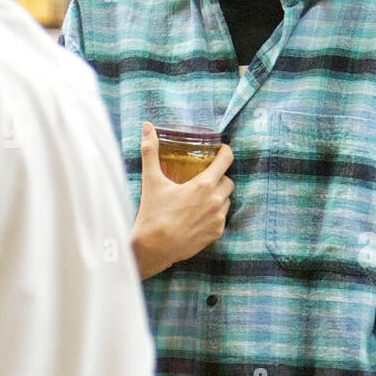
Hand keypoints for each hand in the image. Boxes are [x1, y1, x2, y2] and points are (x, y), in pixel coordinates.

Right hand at [132, 121, 233, 278]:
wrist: (154, 248)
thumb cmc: (153, 214)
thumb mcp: (151, 180)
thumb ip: (150, 152)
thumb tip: (148, 127)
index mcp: (204, 185)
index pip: (226, 160)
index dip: (225, 152)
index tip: (220, 150)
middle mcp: (215, 201)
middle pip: (228, 180)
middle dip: (219, 176)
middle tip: (204, 176)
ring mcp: (218, 218)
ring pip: (226, 200)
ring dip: (218, 195)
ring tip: (200, 196)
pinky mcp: (216, 233)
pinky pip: (222, 217)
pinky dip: (214, 213)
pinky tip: (199, 213)